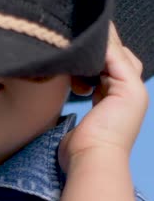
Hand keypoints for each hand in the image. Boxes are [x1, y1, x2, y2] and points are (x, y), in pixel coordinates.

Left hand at [58, 22, 148, 171]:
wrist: (92, 160)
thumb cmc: (80, 149)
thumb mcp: (80, 119)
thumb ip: (79, 101)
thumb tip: (67, 89)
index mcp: (119, 102)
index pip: (110, 68)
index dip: (92, 58)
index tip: (68, 54)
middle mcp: (131, 94)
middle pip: (117, 58)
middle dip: (95, 48)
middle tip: (69, 40)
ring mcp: (134, 91)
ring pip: (117, 54)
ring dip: (95, 45)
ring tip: (71, 39)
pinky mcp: (130, 89)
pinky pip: (115, 58)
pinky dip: (99, 49)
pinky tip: (77, 46)